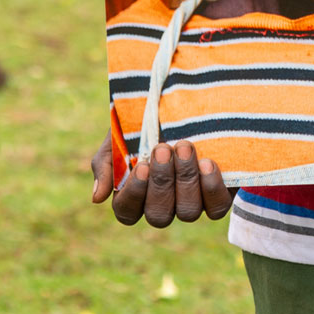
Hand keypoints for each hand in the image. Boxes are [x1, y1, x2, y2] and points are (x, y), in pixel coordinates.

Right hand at [91, 132, 232, 226]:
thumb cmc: (144, 121)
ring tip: (185, 147)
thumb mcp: (118, 136)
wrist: (181, 98)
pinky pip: (216, 207)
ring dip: (185, 180)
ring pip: (187, 212)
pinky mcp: (216, 194)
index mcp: (135, 195)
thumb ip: (105, 165)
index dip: (135, 194)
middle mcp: (163, 205)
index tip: (141, 165)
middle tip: (164, 148)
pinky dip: (211, 188)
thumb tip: (97, 199)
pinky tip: (207, 163)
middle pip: (159, 215)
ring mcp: (191, 202)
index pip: (127, 213)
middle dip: (162, 182)